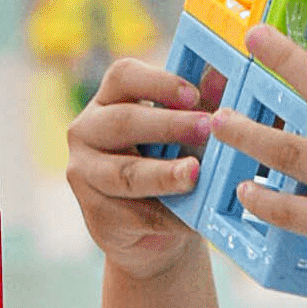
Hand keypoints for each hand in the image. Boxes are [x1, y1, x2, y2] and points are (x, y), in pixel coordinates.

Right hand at [66, 56, 213, 276]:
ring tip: (194, 174)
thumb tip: (221, 76)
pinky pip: (135, 215)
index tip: (193, 94)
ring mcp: (85, 173)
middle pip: (123, 121)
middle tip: (206, 127)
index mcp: (109, 100)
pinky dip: (168, 217)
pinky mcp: (95, 215)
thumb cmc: (172, 166)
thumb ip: (201, 105)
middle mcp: (87, 131)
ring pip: (124, 173)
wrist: (156, 231)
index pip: (124, 76)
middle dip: (168, 125)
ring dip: (163, 174)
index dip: (158, 82)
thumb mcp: (188, 134)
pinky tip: (193, 218)